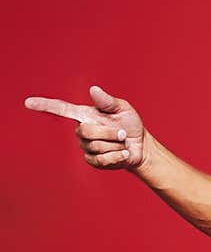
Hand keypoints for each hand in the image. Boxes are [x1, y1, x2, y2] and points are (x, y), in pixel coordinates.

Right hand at [24, 84, 146, 170]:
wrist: (140, 147)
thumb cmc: (130, 124)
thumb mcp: (122, 108)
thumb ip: (108, 101)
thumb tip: (93, 90)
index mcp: (86, 115)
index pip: (61, 109)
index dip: (44, 106)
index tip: (28, 103)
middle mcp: (82, 131)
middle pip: (85, 131)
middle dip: (108, 132)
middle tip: (122, 133)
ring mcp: (86, 147)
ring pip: (96, 146)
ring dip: (115, 144)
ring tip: (122, 142)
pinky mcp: (93, 161)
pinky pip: (102, 160)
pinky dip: (117, 156)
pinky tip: (123, 153)